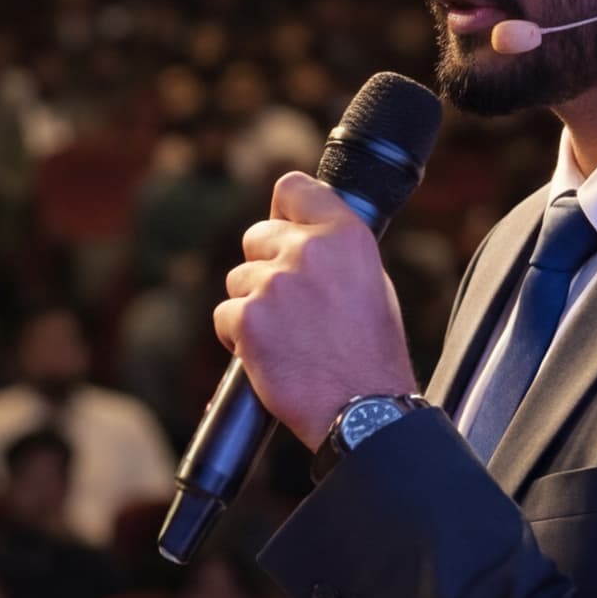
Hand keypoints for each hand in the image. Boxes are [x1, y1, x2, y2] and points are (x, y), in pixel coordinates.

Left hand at [212, 172, 414, 450]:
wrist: (362, 408)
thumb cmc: (369, 353)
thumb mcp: (370, 282)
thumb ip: (332, 251)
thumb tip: (296, 233)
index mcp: (345, 235)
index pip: (292, 189)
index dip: (283, 211)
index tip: (283, 225)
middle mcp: (308, 250)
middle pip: (256, 236)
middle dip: (265, 267)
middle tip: (291, 307)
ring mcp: (274, 283)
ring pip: (238, 279)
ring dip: (253, 305)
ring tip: (287, 338)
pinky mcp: (247, 317)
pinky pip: (225, 314)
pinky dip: (238, 336)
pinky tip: (269, 355)